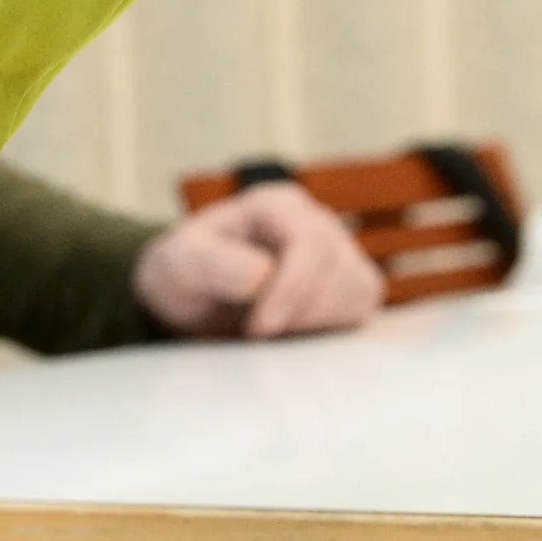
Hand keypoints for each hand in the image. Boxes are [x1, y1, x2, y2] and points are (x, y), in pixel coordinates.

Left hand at [133, 182, 383, 338]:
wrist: (190, 294)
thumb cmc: (185, 270)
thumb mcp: (180, 262)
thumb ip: (213, 263)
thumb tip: (262, 277)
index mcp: (275, 206)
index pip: (309, 241)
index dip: (291, 288)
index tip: (259, 327)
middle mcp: (315, 222)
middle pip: (340, 269)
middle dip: (300, 312)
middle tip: (255, 333)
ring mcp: (336, 253)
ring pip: (359, 290)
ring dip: (317, 323)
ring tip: (271, 330)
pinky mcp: (345, 286)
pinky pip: (361, 309)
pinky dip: (331, 329)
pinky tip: (292, 334)